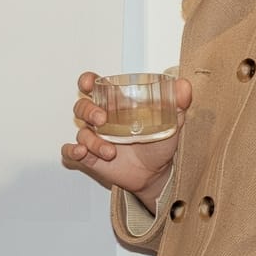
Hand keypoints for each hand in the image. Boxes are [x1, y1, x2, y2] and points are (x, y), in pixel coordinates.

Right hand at [60, 71, 192, 202]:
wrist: (157, 174)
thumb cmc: (159, 144)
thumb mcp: (171, 122)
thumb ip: (177, 103)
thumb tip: (184, 85)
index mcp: (116, 104)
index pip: (94, 86)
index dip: (87, 81)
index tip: (90, 83)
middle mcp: (102, 119)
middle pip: (82, 106)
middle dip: (88, 110)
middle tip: (102, 120)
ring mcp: (95, 138)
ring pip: (81, 132)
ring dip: (91, 140)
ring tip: (110, 151)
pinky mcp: (90, 157)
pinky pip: (71, 151)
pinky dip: (71, 151)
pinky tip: (81, 152)